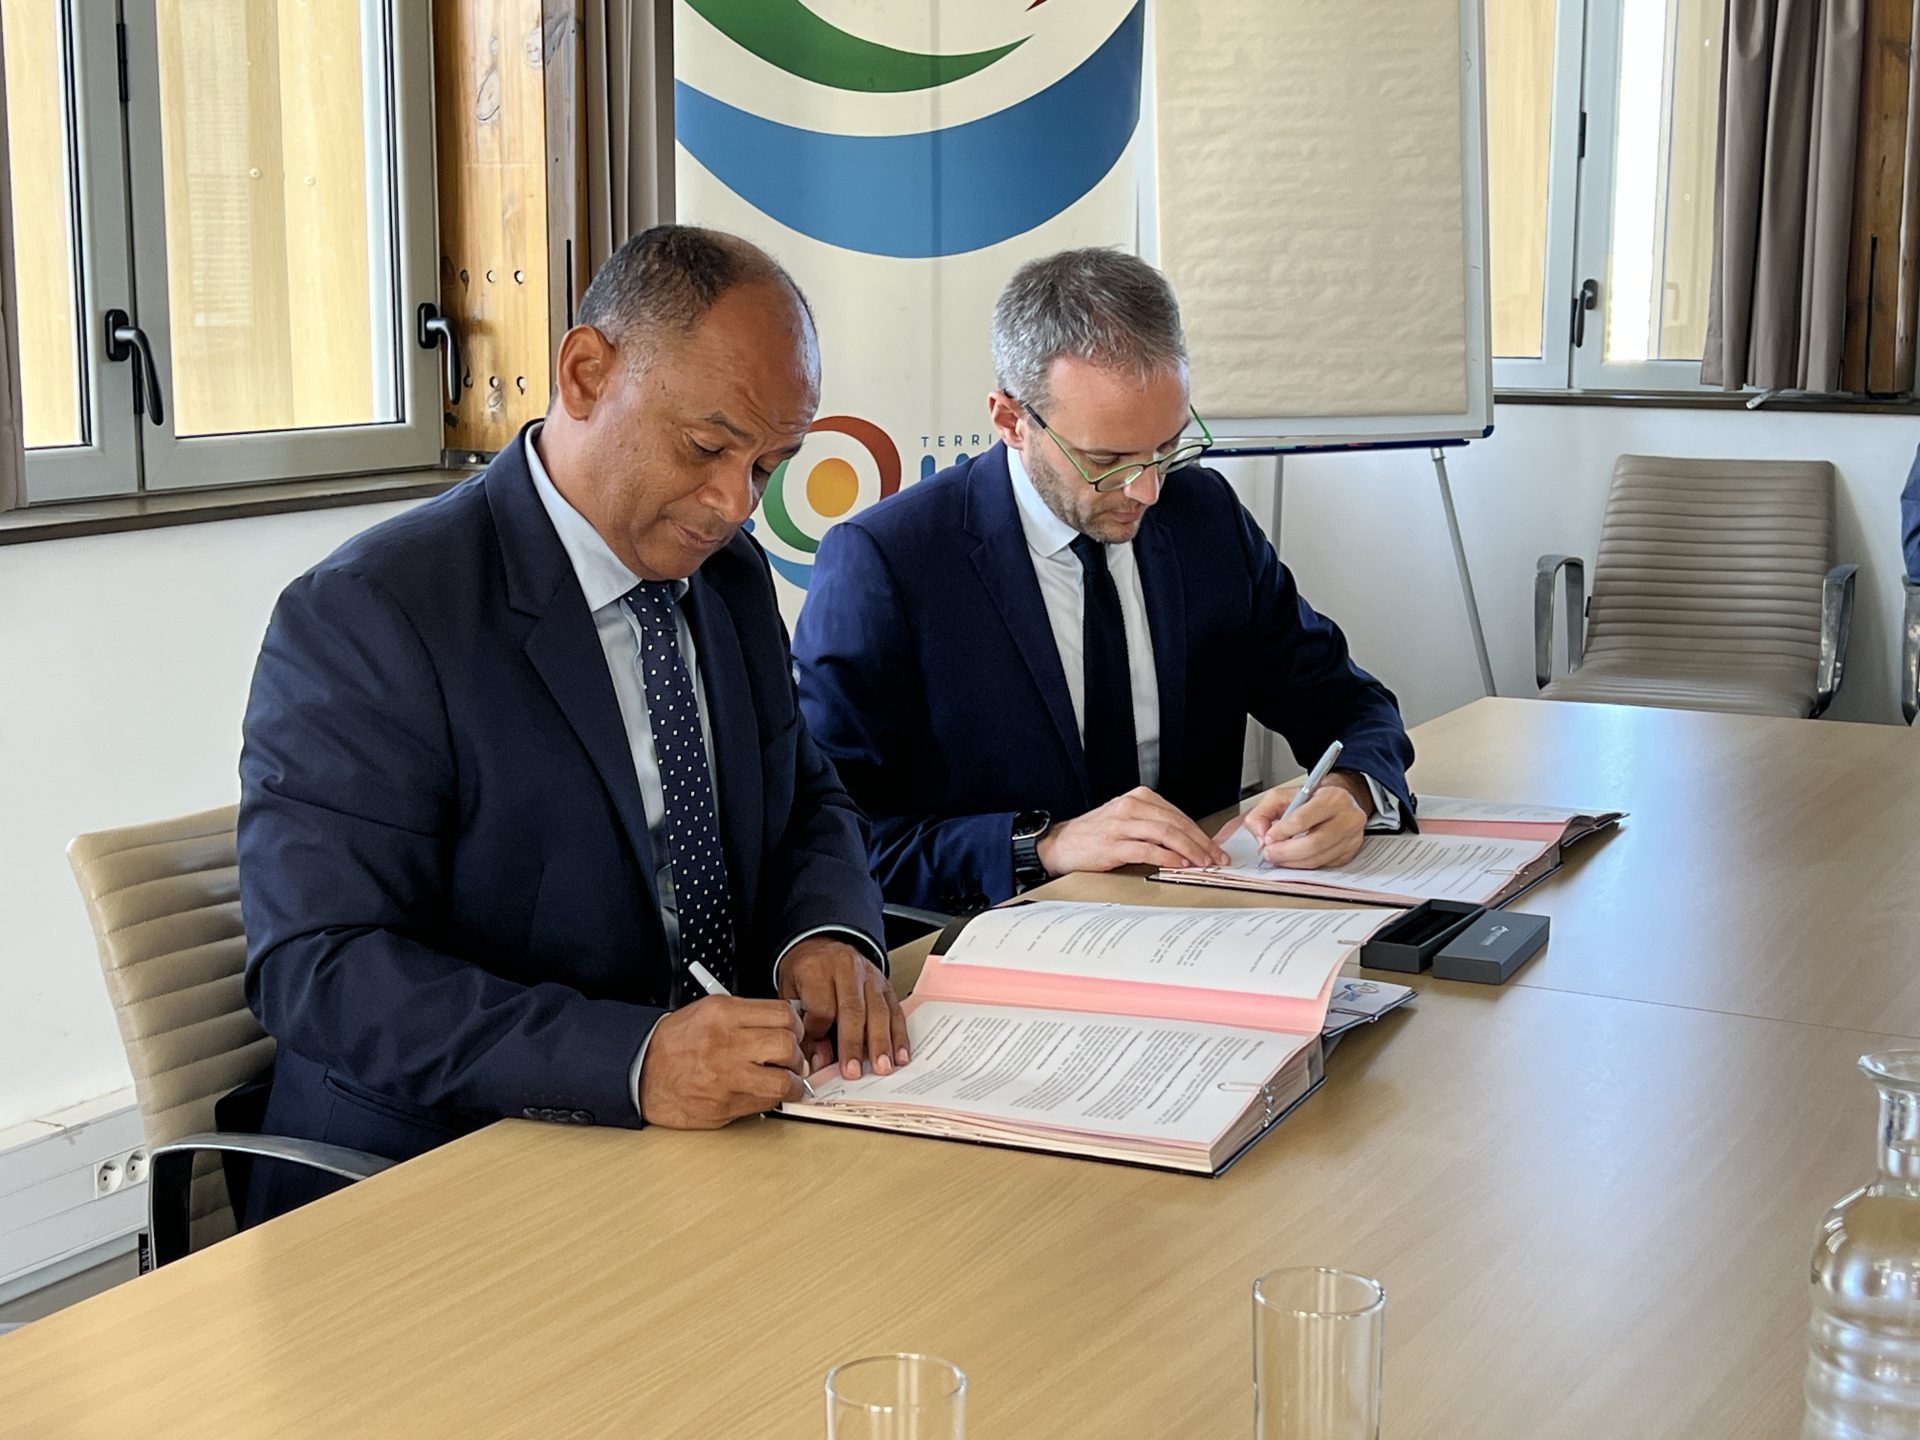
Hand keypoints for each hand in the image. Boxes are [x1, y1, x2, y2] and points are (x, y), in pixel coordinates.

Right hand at [637, 996, 804, 1128]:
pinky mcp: (724, 1106)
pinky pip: (764, 1104)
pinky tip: (764, 1093)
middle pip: (787, 1046)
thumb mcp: (707, 1012)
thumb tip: (783, 1025)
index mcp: (722, 1013)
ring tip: (786, 1081)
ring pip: (783, 1081)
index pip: (782, 1015)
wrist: (641, 1073)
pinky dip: (771, 1100)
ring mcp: (725, 1077)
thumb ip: (745, 1016)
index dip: (796, 1027)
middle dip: (797, 1055)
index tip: (795, 1034)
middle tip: (792, 1060)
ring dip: (792, 1084)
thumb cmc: (673, 1043)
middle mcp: (725, 1043)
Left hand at [779, 936, 908, 1081]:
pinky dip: (899, 1036)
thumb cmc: (805, 972)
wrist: (821, 946)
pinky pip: (895, 1011)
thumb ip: (804, 1027)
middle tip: (853, 1071)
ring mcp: (870, 976)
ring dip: (881, 1043)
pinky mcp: (886, 986)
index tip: (817, 1054)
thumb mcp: (791, 994)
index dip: (819, 1034)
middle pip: (852, 1010)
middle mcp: (846, 969)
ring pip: (878, 1011)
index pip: (821, 1007)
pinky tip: (900, 1055)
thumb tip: (819, 1061)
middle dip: (854, 1044)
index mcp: (817, 969)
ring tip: (882, 1067)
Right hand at [1034, 786, 1229, 875]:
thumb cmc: (1094, 836)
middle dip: (1200, 842)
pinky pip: (1148, 850)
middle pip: (1176, 823)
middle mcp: (1131, 807)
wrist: (1059, 844)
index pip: (1178, 815)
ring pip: (1166, 834)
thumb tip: (1188, 843)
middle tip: (1216, 858)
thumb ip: (1153, 826)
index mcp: (1137, 798)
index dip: (1200, 833)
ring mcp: (1121, 825)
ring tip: (1203, 863)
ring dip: (1189, 850)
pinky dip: (1167, 858)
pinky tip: (1179, 865)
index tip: (1214, 848)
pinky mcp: (1113, 844)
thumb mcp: (1126, 821)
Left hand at [1215, 771, 1371, 869]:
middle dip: (1285, 852)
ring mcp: (1351, 838)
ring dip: (1292, 862)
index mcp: (1332, 797)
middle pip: (1313, 844)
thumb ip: (1264, 812)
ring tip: (1277, 857)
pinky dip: (1303, 865)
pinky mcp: (1349, 853)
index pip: (1304, 819)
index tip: (1268, 838)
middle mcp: (1347, 818)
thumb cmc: (1312, 799)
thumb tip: (1260, 834)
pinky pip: (1323, 865)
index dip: (1282, 832)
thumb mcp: (1284, 796)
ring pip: (1318, 858)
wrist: (1339, 803)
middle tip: (1269, 854)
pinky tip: (1293, 860)